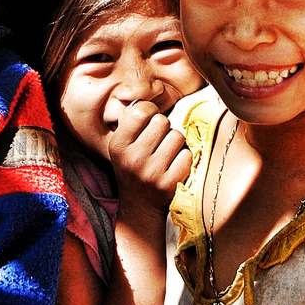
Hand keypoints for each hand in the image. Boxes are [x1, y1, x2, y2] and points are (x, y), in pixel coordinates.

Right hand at [108, 100, 191, 215]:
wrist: (139, 206)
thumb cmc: (132, 167)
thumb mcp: (122, 145)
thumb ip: (130, 121)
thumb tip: (146, 98)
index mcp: (118, 144)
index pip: (142, 111)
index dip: (150, 112)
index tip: (149, 121)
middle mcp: (132, 158)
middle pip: (163, 121)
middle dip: (164, 128)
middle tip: (158, 141)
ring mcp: (151, 172)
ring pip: (177, 136)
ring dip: (175, 142)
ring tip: (166, 153)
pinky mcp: (168, 183)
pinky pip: (187, 155)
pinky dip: (184, 158)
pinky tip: (173, 165)